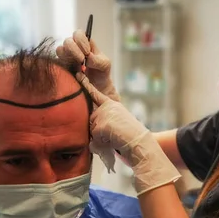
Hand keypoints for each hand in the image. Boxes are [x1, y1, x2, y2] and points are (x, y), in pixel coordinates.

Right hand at [56, 30, 119, 101]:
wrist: (97, 88)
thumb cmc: (101, 73)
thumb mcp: (104, 65)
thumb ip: (98, 60)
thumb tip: (88, 57)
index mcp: (84, 43)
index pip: (78, 34)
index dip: (81, 41)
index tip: (87, 52)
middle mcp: (73, 48)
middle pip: (67, 41)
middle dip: (74, 50)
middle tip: (82, 60)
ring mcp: (66, 57)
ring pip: (60, 51)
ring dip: (68, 57)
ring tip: (78, 67)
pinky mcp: (61, 67)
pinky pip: (57, 63)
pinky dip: (64, 66)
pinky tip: (73, 72)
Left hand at [77, 73, 179, 194]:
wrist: (138, 141)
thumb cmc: (131, 136)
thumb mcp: (118, 122)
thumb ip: (105, 121)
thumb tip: (91, 133)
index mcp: (112, 105)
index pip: (96, 94)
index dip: (86, 85)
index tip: (79, 75)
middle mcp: (106, 107)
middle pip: (91, 119)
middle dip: (98, 130)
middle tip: (113, 133)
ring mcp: (103, 114)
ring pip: (92, 129)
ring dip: (100, 137)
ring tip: (114, 137)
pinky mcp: (100, 124)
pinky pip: (94, 137)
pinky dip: (101, 142)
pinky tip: (112, 140)